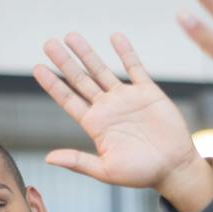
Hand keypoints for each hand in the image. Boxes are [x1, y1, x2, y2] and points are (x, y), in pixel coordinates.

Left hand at [33, 33, 212, 211]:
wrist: (174, 167)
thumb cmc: (141, 174)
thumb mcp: (106, 171)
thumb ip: (78, 162)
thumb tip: (49, 158)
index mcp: (95, 125)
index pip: (69, 100)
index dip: (53, 84)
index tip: (38, 68)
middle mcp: (107, 109)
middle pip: (81, 80)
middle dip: (65, 62)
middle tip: (49, 44)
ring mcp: (126, 98)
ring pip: (102, 70)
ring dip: (87, 53)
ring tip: (71, 36)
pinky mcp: (147, 92)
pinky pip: (134, 67)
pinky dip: (125, 52)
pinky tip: (115, 37)